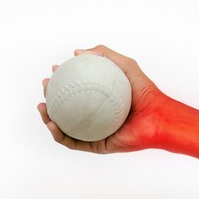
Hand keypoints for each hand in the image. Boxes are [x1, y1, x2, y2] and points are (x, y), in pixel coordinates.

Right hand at [38, 45, 167, 152]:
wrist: (157, 117)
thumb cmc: (145, 92)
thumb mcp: (125, 65)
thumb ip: (104, 55)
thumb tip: (76, 52)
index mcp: (100, 101)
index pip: (76, 91)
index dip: (61, 81)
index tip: (53, 71)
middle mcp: (95, 117)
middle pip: (66, 109)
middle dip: (50, 98)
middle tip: (45, 86)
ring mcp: (94, 132)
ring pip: (64, 128)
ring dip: (48, 118)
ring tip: (41, 106)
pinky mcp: (96, 146)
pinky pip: (73, 142)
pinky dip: (58, 134)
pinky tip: (51, 123)